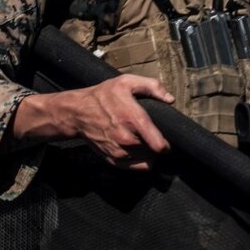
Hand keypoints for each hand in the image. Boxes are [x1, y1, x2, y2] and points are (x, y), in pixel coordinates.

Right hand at [13, 74, 174, 169]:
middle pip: (154, 152)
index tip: (167, 137)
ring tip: (145, 142)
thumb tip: (170, 99)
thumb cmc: (104, 95)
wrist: (78, 112)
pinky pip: (135, 167)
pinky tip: (138, 150)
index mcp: (133, 119)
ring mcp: (119, 151)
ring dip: (149, 153)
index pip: (158, 144)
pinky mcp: (112, 159)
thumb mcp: (127, 82)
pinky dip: (140, 161)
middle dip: (157, 145)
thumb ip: (152, 87)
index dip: (167, 143)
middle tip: (154, 136)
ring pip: (146, 161)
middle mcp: (126, 138)